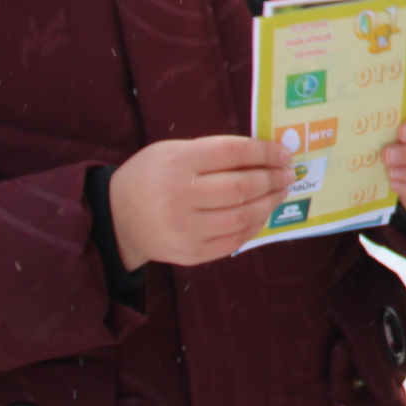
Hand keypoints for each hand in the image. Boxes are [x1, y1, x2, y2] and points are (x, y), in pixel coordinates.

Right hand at [110, 135, 293, 268]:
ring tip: (280, 191)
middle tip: (288, 173)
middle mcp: (181, 196)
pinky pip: (235, 240)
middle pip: (243, 187)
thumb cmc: (152, 176)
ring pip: (243, 216)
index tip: (283, 152)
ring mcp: (186, 229)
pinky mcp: (191, 254)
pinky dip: (255, 225)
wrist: (118, 218)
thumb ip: (214, 152)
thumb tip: (264, 155)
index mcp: (177, 163)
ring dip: (270, 202)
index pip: (233, 153)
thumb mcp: (174, 151)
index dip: (265, 152)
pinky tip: (263, 213)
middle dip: (273, 178)